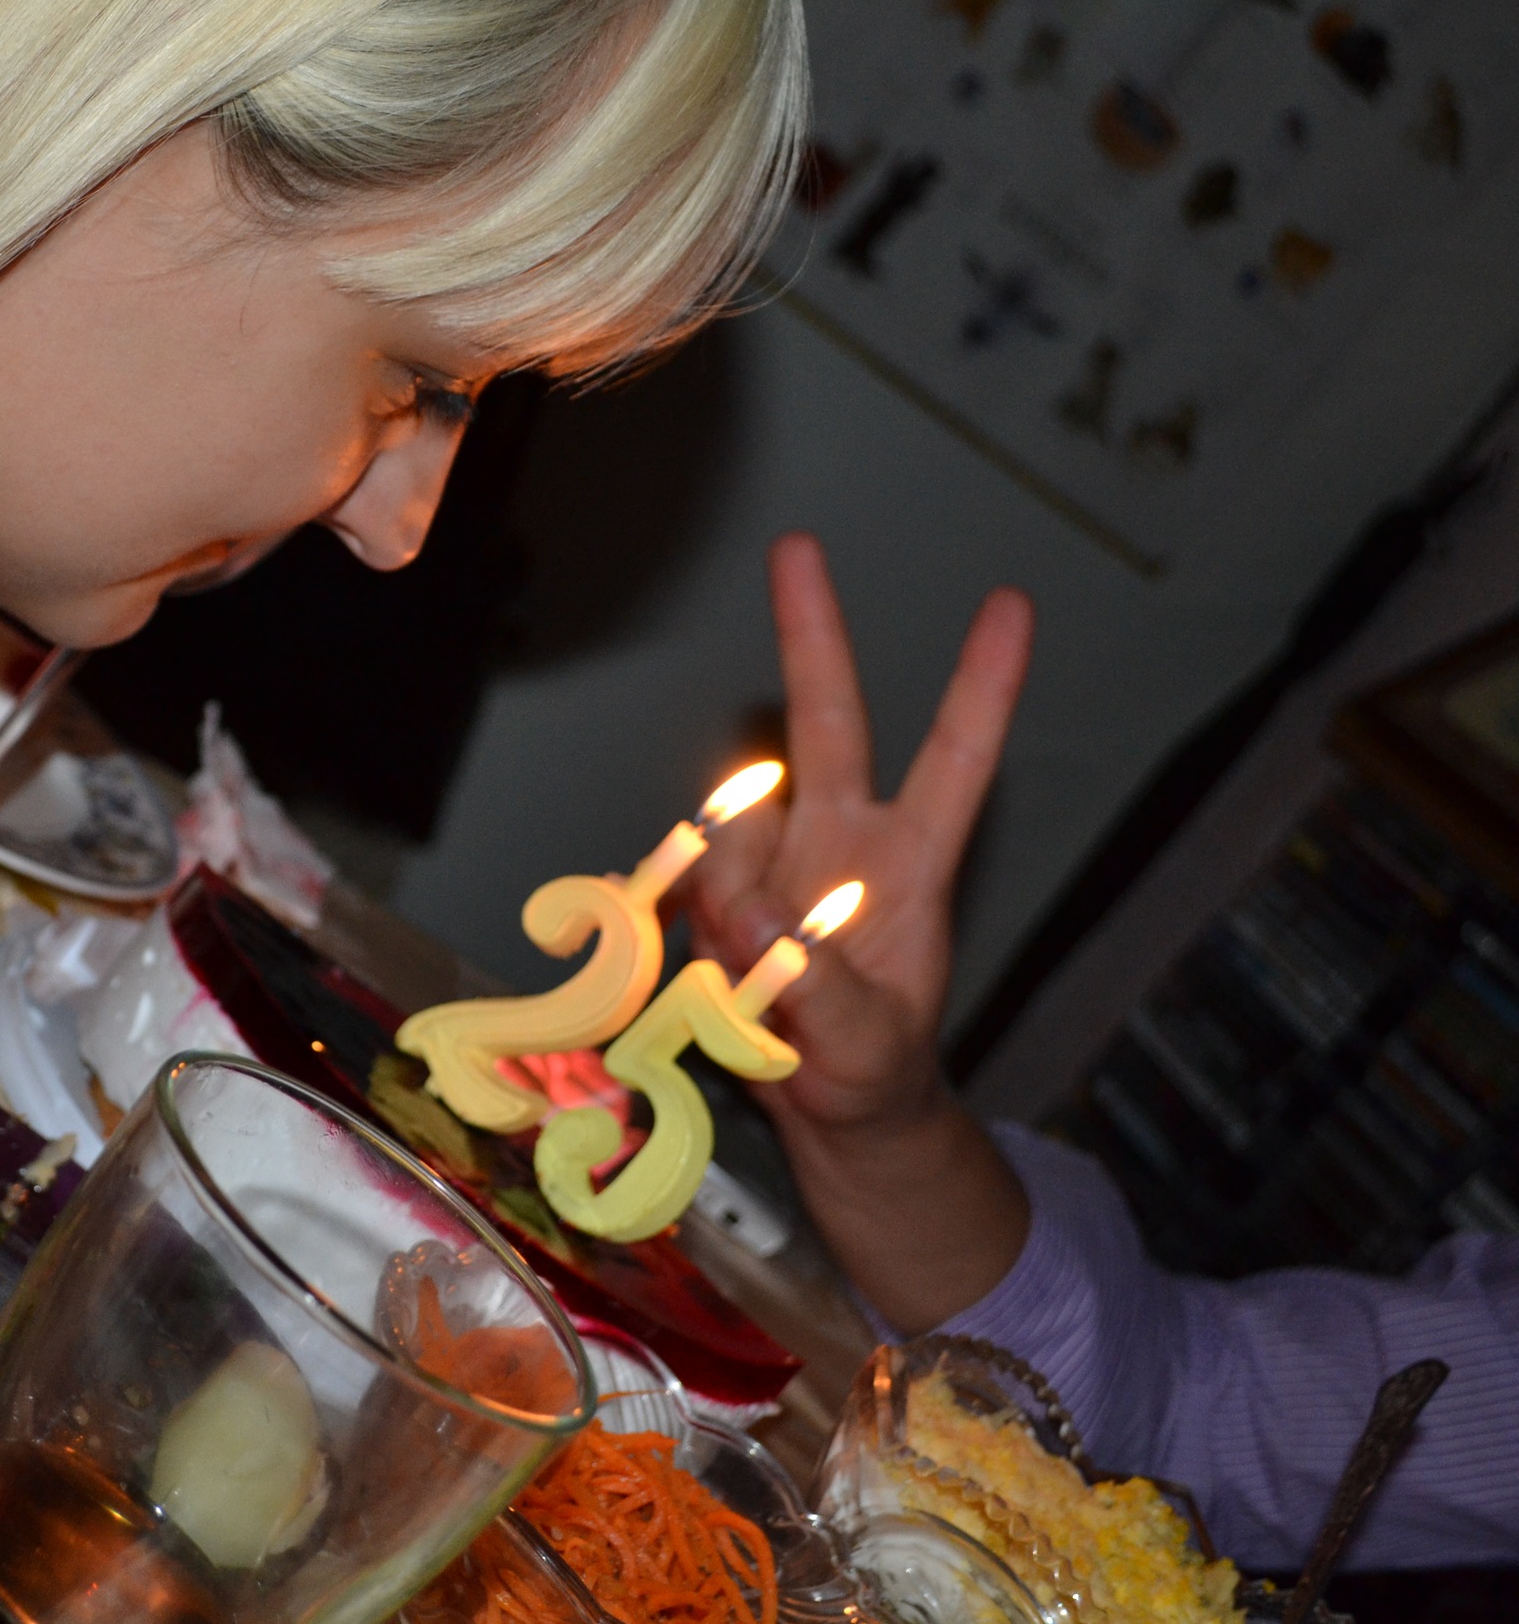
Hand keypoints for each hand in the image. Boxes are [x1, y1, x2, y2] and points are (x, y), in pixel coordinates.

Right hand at [684, 534, 1036, 1329]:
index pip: (955, 759)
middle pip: (826, 722)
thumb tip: (750, 907)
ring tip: (745, 994)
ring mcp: (766, 867)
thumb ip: (813, 982)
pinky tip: (686, 971)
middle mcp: (835, 843)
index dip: (981, 685)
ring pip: (723, 837)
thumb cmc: (873, 1076)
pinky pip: (667, 887)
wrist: (825, 1122)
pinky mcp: (705, 900)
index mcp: (907, 866)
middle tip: (797, 550)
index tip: (1010, 607)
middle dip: (811, 631)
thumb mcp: (868, 1048)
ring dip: (721, 904)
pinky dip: (662, 924)